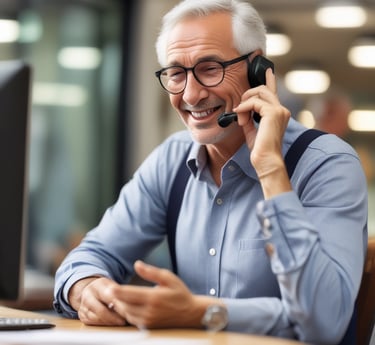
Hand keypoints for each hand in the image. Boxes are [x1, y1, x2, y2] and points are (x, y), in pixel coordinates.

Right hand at [69, 277, 127, 325]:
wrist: (90, 290)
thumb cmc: (105, 288)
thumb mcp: (111, 285)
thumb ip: (118, 292)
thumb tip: (128, 301)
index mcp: (96, 285)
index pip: (107, 296)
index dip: (117, 304)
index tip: (126, 310)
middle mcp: (87, 295)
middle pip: (101, 310)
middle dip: (114, 317)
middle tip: (124, 320)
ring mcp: (83, 306)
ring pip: (96, 318)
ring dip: (109, 322)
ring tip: (120, 322)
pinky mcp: (82, 316)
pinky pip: (93, 323)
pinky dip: (103, 324)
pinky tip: (111, 323)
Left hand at [104, 261, 213, 328]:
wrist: (190, 313)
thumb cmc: (179, 293)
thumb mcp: (168, 278)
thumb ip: (151, 272)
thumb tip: (137, 264)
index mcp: (153, 298)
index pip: (130, 295)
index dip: (117, 291)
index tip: (108, 286)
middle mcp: (149, 311)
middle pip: (124, 305)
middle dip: (116, 298)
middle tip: (109, 289)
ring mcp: (148, 321)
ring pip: (126, 313)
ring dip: (120, 305)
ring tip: (116, 296)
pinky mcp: (148, 326)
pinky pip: (131, 319)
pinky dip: (126, 312)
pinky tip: (126, 304)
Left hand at [233, 68, 291, 197]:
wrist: (265, 160)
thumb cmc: (260, 150)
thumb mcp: (252, 131)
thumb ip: (249, 119)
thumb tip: (241, 111)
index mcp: (278, 114)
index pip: (273, 92)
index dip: (270, 80)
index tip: (267, 70)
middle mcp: (281, 110)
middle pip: (263, 89)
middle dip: (248, 95)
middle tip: (239, 109)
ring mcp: (279, 110)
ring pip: (258, 93)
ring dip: (245, 103)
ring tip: (240, 117)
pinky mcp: (273, 112)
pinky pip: (254, 102)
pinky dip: (244, 108)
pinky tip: (241, 118)